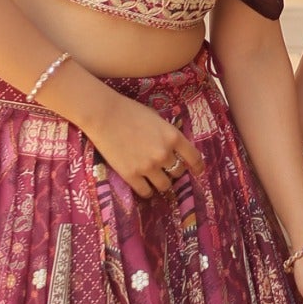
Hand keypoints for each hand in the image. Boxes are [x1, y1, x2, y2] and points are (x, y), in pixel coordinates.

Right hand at [88, 93, 203, 201]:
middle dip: (174, 171)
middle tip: (167, 169)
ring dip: (162, 183)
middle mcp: (164, 153)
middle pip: (178, 172)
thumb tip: (173, 146)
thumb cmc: (129, 111)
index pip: (194, 158)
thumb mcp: (157, 118)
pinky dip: (147, 191)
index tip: (198, 171)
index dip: (198, 167)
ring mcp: (148, 166)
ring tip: (156, 180)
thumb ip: (167, 134)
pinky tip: (145, 187)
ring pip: (165, 185)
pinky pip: (146, 192)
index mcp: (173, 137)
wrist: (103, 115)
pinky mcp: (131, 175)